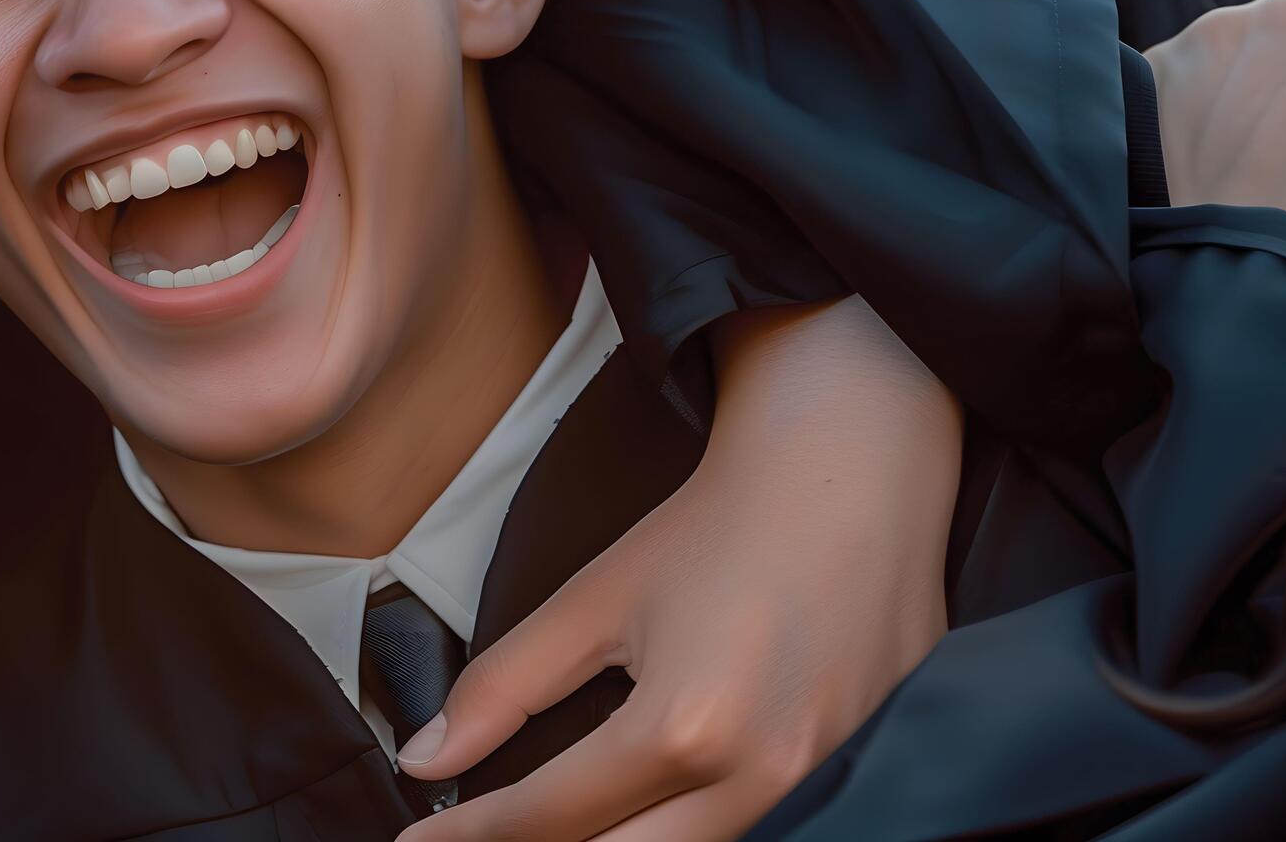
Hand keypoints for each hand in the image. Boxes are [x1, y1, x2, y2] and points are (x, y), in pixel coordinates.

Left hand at [398, 299, 954, 839]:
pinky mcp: (855, 779)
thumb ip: (507, 686)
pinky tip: (641, 814)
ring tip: (558, 827)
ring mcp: (818, 787)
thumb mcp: (596, 598)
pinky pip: (755, 836)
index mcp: (683, 728)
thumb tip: (430, 757)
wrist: (851, 478)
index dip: (473, 838)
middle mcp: (757, 778)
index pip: (551, 818)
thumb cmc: (720, 528)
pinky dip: (687, 834)